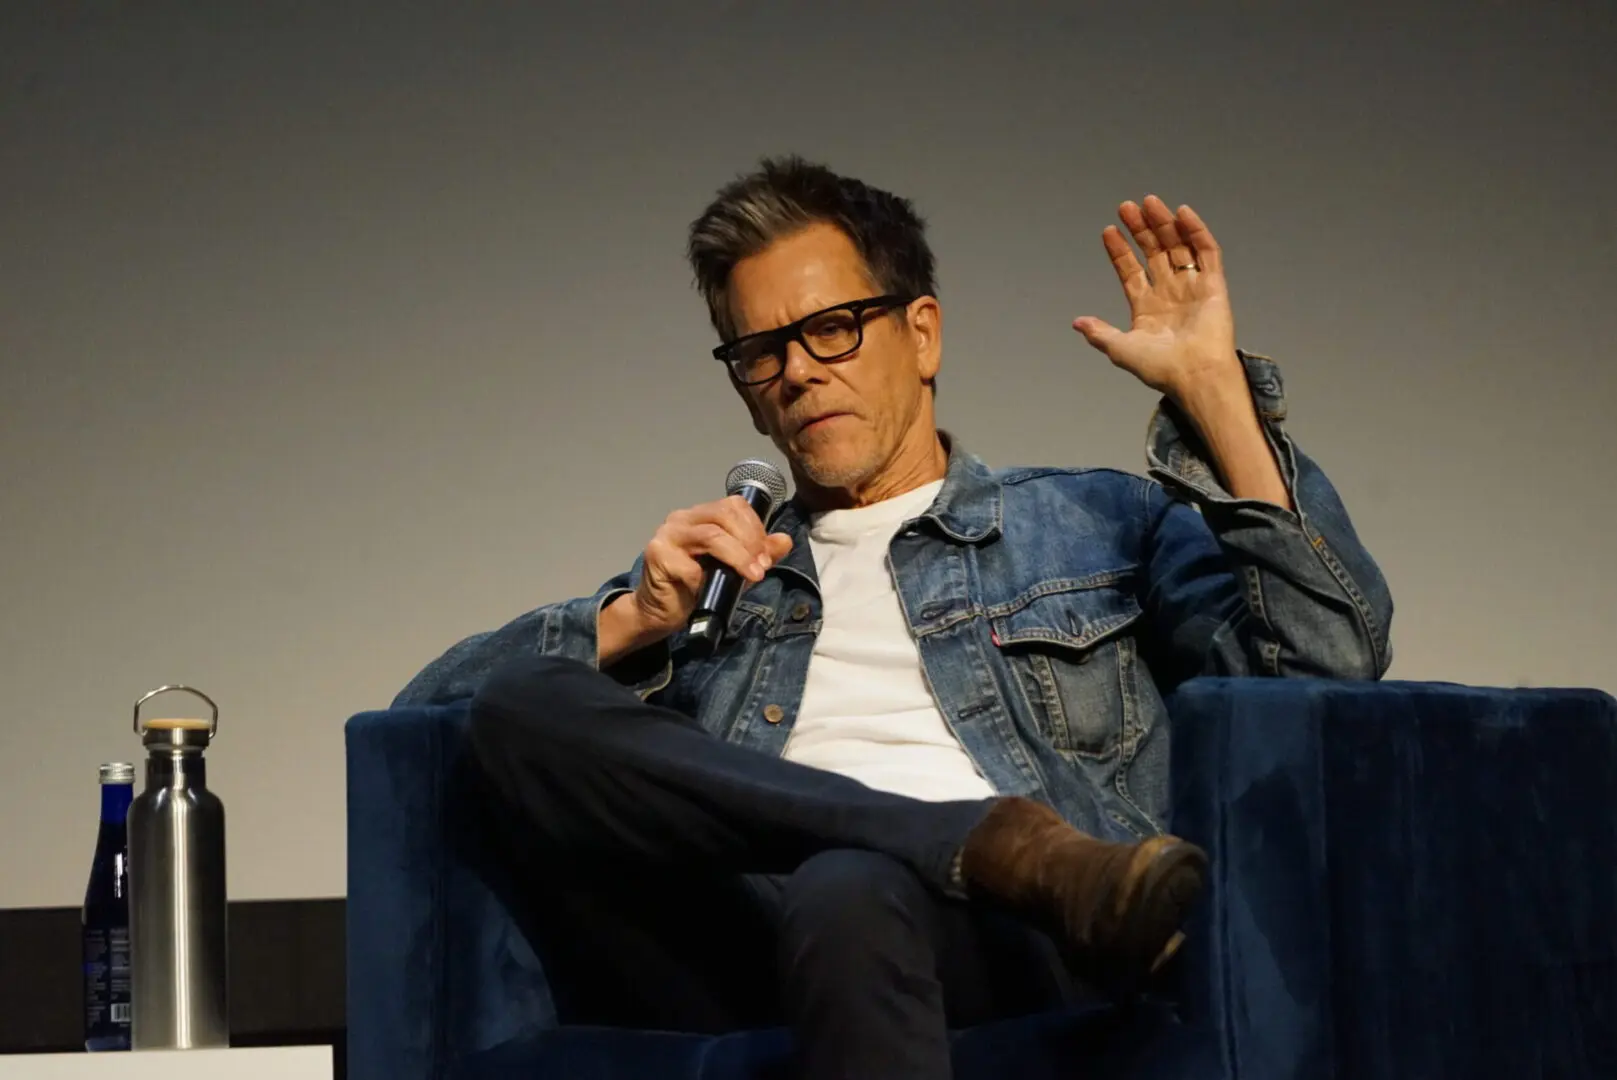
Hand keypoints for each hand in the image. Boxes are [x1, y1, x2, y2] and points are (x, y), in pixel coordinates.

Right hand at [603, 496, 793, 656]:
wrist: (660, 611)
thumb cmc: (695, 587)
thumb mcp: (735, 569)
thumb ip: (759, 554)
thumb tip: (784, 541)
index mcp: (700, 515)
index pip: (734, 505)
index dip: (755, 527)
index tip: (766, 555)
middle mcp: (682, 518)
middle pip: (724, 515)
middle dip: (750, 540)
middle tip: (761, 566)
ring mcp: (667, 534)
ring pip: (711, 535)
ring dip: (738, 557)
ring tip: (752, 575)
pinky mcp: (657, 555)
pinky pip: (690, 566)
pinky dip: (705, 580)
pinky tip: (708, 590)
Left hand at [1072, 195, 1239, 398]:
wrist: (1195, 375)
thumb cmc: (1160, 368)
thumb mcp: (1121, 349)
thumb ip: (1100, 333)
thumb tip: (1077, 322)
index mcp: (1147, 307)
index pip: (1131, 270)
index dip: (1120, 251)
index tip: (1108, 231)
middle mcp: (1169, 293)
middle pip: (1154, 252)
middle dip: (1140, 230)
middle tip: (1126, 207)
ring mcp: (1192, 287)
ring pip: (1178, 247)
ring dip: (1164, 224)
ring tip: (1149, 203)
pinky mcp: (1214, 284)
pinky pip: (1207, 252)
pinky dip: (1196, 231)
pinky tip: (1182, 213)